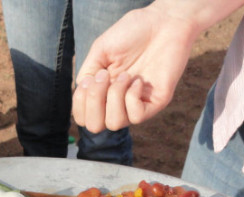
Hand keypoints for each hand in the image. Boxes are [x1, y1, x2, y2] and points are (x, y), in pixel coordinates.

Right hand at [72, 4, 194, 132]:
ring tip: (125, 75)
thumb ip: (87, 72)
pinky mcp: (155, 103)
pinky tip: (138, 81)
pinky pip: (136, 117)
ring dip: (114, 97)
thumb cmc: (133, 33)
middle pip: (95, 127)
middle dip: (94, 102)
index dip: (80, 103)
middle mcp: (118, 102)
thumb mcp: (100, 50)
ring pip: (114, 124)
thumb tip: (81, 91)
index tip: (89, 78)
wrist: (163, 23)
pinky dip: (132, 98)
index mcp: (103, 92)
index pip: (84, 117)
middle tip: (104, 76)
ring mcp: (136, 104)